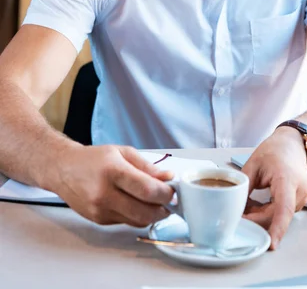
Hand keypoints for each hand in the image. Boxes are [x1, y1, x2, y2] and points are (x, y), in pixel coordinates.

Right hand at [51, 144, 174, 226]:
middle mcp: (104, 193)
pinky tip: (138, 204)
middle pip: (144, 212)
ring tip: (157, 203)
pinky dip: (137, 215)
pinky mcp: (98, 220)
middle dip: (163, 209)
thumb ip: (147, 167)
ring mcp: (100, 210)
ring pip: (136, 221)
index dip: (165, 194)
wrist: (64, 169)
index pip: (146, 190)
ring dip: (152, 215)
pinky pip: (126, 222)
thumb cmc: (93, 159)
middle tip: (171, 201)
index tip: (173, 191)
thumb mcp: (122, 152)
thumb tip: (168, 178)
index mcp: (113, 171)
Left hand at [242, 127, 306, 248]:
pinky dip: (267, 211)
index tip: (271, 244)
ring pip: (278, 216)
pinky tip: (256, 203)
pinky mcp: (297, 200)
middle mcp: (297, 191)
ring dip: (261, 215)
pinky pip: (281, 212)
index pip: (283, 209)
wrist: (293, 143)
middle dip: (256, 220)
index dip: (277, 228)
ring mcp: (300, 197)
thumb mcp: (253, 164)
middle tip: (237, 217)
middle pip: (277, 215)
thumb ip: (244, 186)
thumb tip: (234, 207)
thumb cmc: (275, 150)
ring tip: (246, 204)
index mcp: (286, 179)